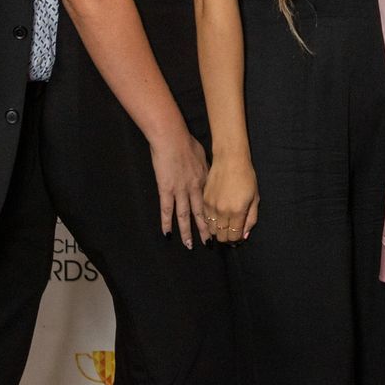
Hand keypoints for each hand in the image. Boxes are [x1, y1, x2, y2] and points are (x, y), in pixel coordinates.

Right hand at [150, 130, 210, 247]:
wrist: (172, 138)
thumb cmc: (187, 142)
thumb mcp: (202, 155)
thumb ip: (204, 168)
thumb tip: (206, 174)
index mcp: (205, 180)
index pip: (212, 202)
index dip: (215, 215)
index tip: (219, 225)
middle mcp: (195, 188)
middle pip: (202, 213)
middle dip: (205, 229)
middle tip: (210, 244)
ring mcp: (180, 190)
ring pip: (185, 216)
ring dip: (187, 232)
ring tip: (189, 246)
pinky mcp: (166, 189)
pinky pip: (167, 210)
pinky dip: (167, 223)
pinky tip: (167, 234)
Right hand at [202, 154, 257, 243]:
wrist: (230, 160)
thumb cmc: (246, 177)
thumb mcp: (255, 198)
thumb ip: (251, 219)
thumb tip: (244, 236)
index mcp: (237, 211)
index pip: (234, 237)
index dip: (237, 239)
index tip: (239, 236)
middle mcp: (222, 211)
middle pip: (221, 237)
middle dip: (228, 237)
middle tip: (232, 231)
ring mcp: (211, 206)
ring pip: (212, 230)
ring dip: (219, 231)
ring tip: (225, 224)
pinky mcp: (204, 200)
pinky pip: (205, 218)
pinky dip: (211, 221)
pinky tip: (218, 216)